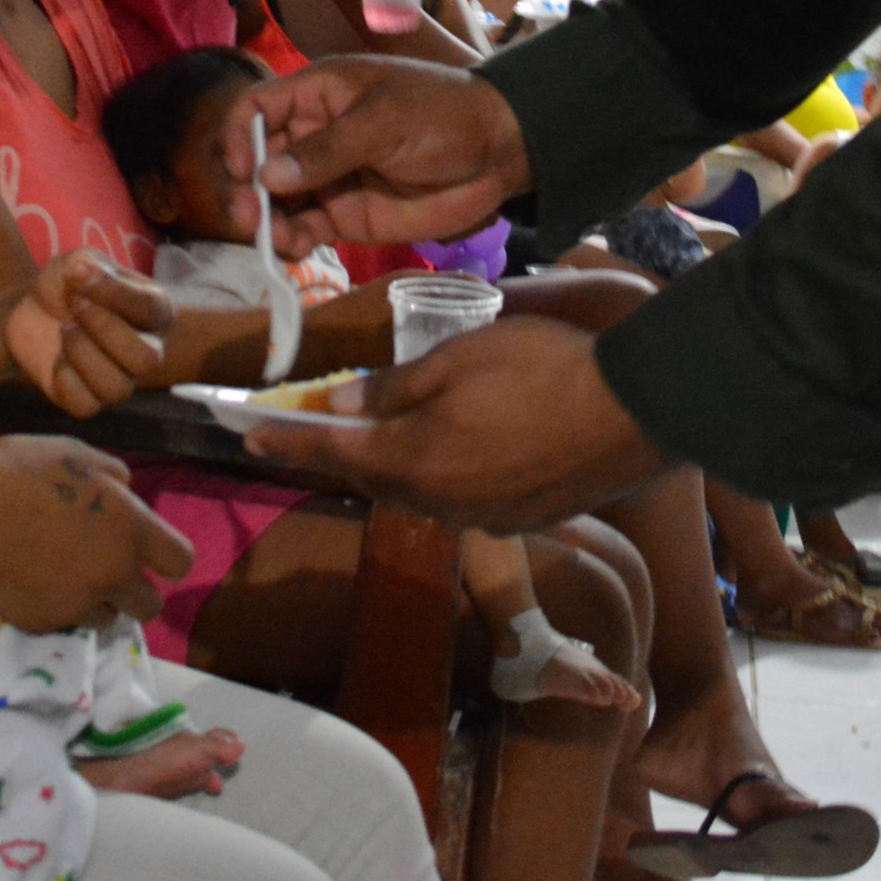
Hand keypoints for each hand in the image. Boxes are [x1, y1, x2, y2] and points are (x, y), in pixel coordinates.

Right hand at [0, 436, 193, 631]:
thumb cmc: (18, 472)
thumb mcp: (74, 455)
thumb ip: (112, 474)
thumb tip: (128, 491)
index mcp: (129, 528)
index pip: (181, 562)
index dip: (168, 558)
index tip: (150, 553)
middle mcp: (113, 572)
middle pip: (150, 606)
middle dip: (135, 592)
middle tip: (108, 572)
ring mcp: (79, 603)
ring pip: (108, 618)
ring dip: (96, 602)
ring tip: (65, 576)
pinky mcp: (45, 623)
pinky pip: (65, 622)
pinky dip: (58, 608)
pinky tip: (33, 582)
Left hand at [8, 254, 172, 416]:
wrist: (33, 309)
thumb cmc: (69, 284)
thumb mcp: (78, 262)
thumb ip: (87, 264)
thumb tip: (84, 271)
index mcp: (154, 311)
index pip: (149, 308)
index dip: (113, 293)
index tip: (79, 273)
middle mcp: (147, 350)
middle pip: (147, 360)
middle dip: (104, 329)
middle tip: (75, 305)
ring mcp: (120, 379)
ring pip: (116, 388)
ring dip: (82, 354)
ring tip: (65, 329)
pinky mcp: (89, 400)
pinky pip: (86, 406)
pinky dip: (65, 380)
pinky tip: (57, 358)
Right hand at [223, 56, 529, 254]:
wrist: (499, 153)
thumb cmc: (442, 117)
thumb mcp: (384, 122)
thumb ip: (326, 150)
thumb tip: (267, 176)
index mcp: (320, 94)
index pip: (259, 108)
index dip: (239, 135)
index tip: (238, 168)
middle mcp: (315, 135)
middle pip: (260, 160)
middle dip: (248, 187)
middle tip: (250, 216)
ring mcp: (329, 179)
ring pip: (278, 201)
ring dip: (267, 220)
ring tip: (274, 239)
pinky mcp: (346, 215)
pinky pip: (305, 229)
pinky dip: (292, 241)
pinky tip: (293, 249)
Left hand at [243, 317, 667, 531]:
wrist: (635, 411)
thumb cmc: (541, 370)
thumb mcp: (456, 360)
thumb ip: (392, 388)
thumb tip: (339, 405)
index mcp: (415, 461)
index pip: (332, 454)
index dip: (286, 443)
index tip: (244, 435)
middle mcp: (442, 503)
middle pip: (374, 479)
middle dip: (339, 454)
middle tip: (306, 431)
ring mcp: (485, 519)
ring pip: (420, 491)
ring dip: (394, 464)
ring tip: (382, 433)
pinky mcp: (523, 519)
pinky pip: (464, 499)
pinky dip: (444, 473)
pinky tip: (459, 446)